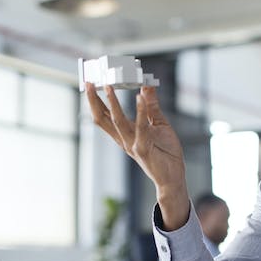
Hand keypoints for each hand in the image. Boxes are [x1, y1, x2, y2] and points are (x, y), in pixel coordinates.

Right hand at [85, 83, 188, 229]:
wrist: (173, 177)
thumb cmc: (165, 153)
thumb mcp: (159, 124)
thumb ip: (151, 106)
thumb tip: (146, 86)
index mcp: (125, 134)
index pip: (104, 115)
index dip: (95, 100)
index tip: (90, 83)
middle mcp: (124, 139)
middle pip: (102, 118)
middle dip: (93, 100)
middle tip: (88, 82)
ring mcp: (132, 145)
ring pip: (116, 121)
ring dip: (112, 103)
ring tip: (108, 86)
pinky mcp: (143, 149)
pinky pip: (140, 128)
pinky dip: (140, 112)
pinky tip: (140, 98)